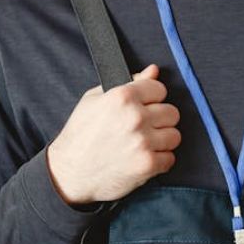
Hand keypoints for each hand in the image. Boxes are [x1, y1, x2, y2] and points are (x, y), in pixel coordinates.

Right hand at [47, 64, 180, 204]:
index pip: (159, 89)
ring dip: (162, 141)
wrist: (68, 173)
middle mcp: (135, 117)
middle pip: (171, 112)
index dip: (152, 99)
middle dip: (160, 120)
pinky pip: (170, 159)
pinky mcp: (147, 164)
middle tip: (144, 128)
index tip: (145, 107)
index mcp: (122, 97)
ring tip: (144, 144)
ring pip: (174, 135)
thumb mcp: (95, 100)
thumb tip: (153, 70)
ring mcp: (143, 141)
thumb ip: (128, 82)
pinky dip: (160, 161)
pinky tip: (143, 159)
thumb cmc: (80, 135)